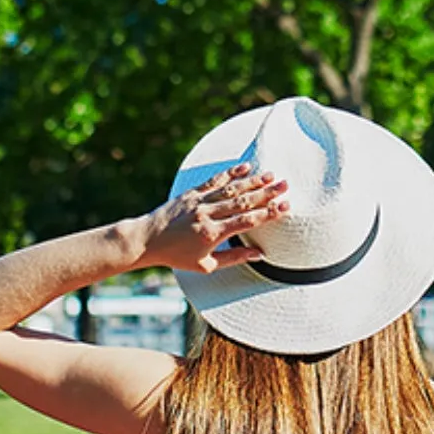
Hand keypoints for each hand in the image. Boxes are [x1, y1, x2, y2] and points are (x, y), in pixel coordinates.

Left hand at [137, 165, 288, 275]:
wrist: (148, 240)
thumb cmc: (177, 256)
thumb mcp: (206, 265)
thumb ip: (234, 258)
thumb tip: (260, 254)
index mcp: (212, 234)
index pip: (246, 221)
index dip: (268, 214)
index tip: (286, 207)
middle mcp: (207, 215)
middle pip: (242, 202)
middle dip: (266, 194)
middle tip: (285, 186)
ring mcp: (199, 201)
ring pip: (231, 189)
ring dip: (253, 181)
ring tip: (272, 176)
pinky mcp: (192, 193)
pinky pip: (215, 181)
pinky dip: (231, 173)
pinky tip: (246, 167)